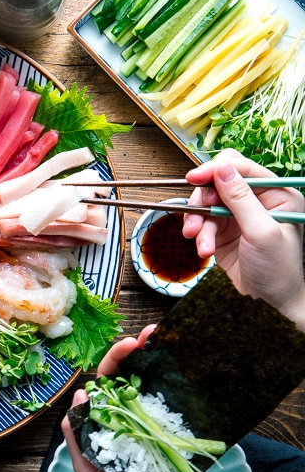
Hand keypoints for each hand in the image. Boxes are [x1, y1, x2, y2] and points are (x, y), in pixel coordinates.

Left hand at [60, 326, 195, 471]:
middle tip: (152, 334)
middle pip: (138, 378)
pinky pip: (187, 414)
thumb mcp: (88, 467)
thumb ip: (79, 434)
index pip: (110, 383)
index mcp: (110, 421)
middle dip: (143, 353)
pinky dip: (191, 392)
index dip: (116, 361)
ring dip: (167, 363)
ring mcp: (161, 427)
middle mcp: (135, 419)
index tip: (128, 346)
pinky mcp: (184, 442)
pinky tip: (194, 372)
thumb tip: (81, 395)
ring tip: (171, 341)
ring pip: (163, 389)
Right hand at [182, 149, 304, 330]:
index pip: (241, 168)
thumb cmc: (278, 270)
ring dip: (198, 223)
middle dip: (203, 202)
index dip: (215, 170)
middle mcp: (257, 201)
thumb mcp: (261, 232)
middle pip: (217, 184)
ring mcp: (238, 216)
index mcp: (277, 194)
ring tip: (200, 244)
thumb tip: (221, 168)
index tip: (194, 178)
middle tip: (195, 220)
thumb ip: (240, 198)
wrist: (269, 304)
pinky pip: (202, 223)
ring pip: (206, 204)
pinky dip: (199, 236)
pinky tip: (204, 251)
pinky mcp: (222, 231)